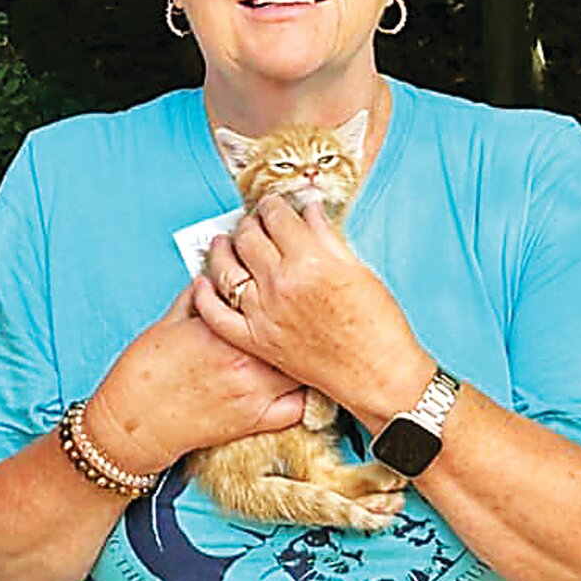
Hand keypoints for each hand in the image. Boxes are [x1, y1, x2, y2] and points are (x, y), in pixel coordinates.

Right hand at [84, 283, 309, 475]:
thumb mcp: (169, 322)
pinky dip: (307, 395)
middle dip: (299, 323)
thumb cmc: (145, 373)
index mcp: (223, 329)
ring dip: (306, 356)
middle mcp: (245, 360)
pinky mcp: (255, 421)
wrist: (133, 420)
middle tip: (305, 315)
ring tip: (307, 347)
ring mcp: (254, 392)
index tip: (284, 289)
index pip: (267, 303)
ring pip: (303, 368)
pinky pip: (299, 408)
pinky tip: (303, 384)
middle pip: (293, 335)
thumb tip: (213, 277)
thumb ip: (197, 297)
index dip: (279, 293)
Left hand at [195, 195, 431, 418]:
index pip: (277, 217)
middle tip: (254, 222)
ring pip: (226, 268)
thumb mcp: (357, 270)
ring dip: (222, 249)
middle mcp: (280, 284)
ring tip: (224, 241)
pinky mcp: (256, 340)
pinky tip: (203, 282)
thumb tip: (308, 210)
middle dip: (250, 223)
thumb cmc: (377, 325)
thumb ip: (327, 236)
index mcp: (309, 261)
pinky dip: (204, 295)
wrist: (377, 375)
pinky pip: (216, 314)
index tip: (273, 204)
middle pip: (248, 237)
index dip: (272, 205)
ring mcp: (263, 313)